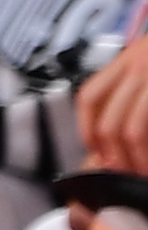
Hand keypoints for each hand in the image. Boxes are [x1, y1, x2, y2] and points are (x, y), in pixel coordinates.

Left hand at [78, 36, 147, 179]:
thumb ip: (133, 83)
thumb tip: (114, 127)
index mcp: (129, 59)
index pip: (90, 97)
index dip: (87, 128)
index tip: (95, 148)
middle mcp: (139, 66)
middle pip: (108, 120)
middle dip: (112, 153)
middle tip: (121, 170)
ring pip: (131, 130)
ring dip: (135, 159)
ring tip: (141, 171)